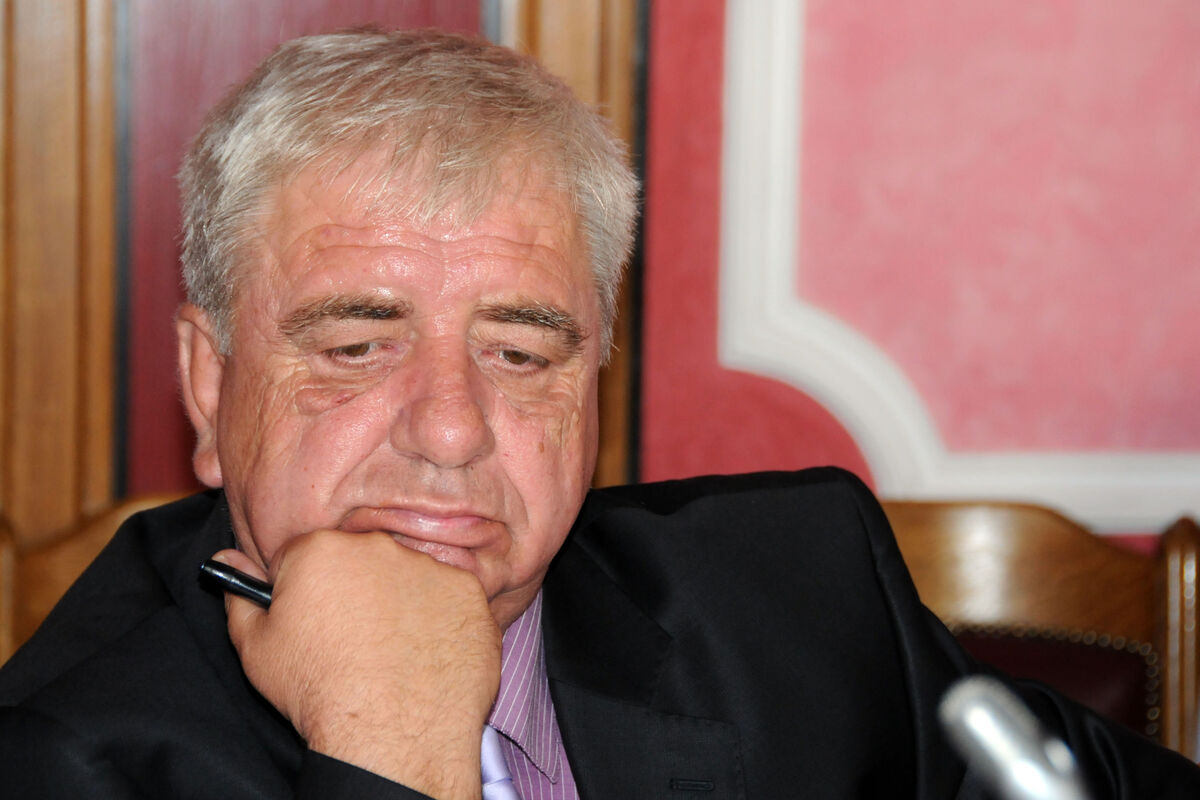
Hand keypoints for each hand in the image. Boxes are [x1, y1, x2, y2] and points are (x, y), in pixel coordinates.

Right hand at [212, 530, 500, 798]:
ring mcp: (428, 567)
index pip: (305, 554)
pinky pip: (449, 599)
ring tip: (390, 653)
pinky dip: (439, 621)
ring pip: (406, 578)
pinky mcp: (468, 593)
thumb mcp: (256, 648)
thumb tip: (228, 558)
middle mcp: (378, 546)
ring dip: (399, 604)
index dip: (305, 590)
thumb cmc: (318, 690)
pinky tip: (423, 654)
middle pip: (359, 560)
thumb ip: (239, 595)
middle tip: (351, 640)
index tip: (313, 618)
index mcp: (320, 548)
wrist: (391, 733)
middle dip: (354, 591)